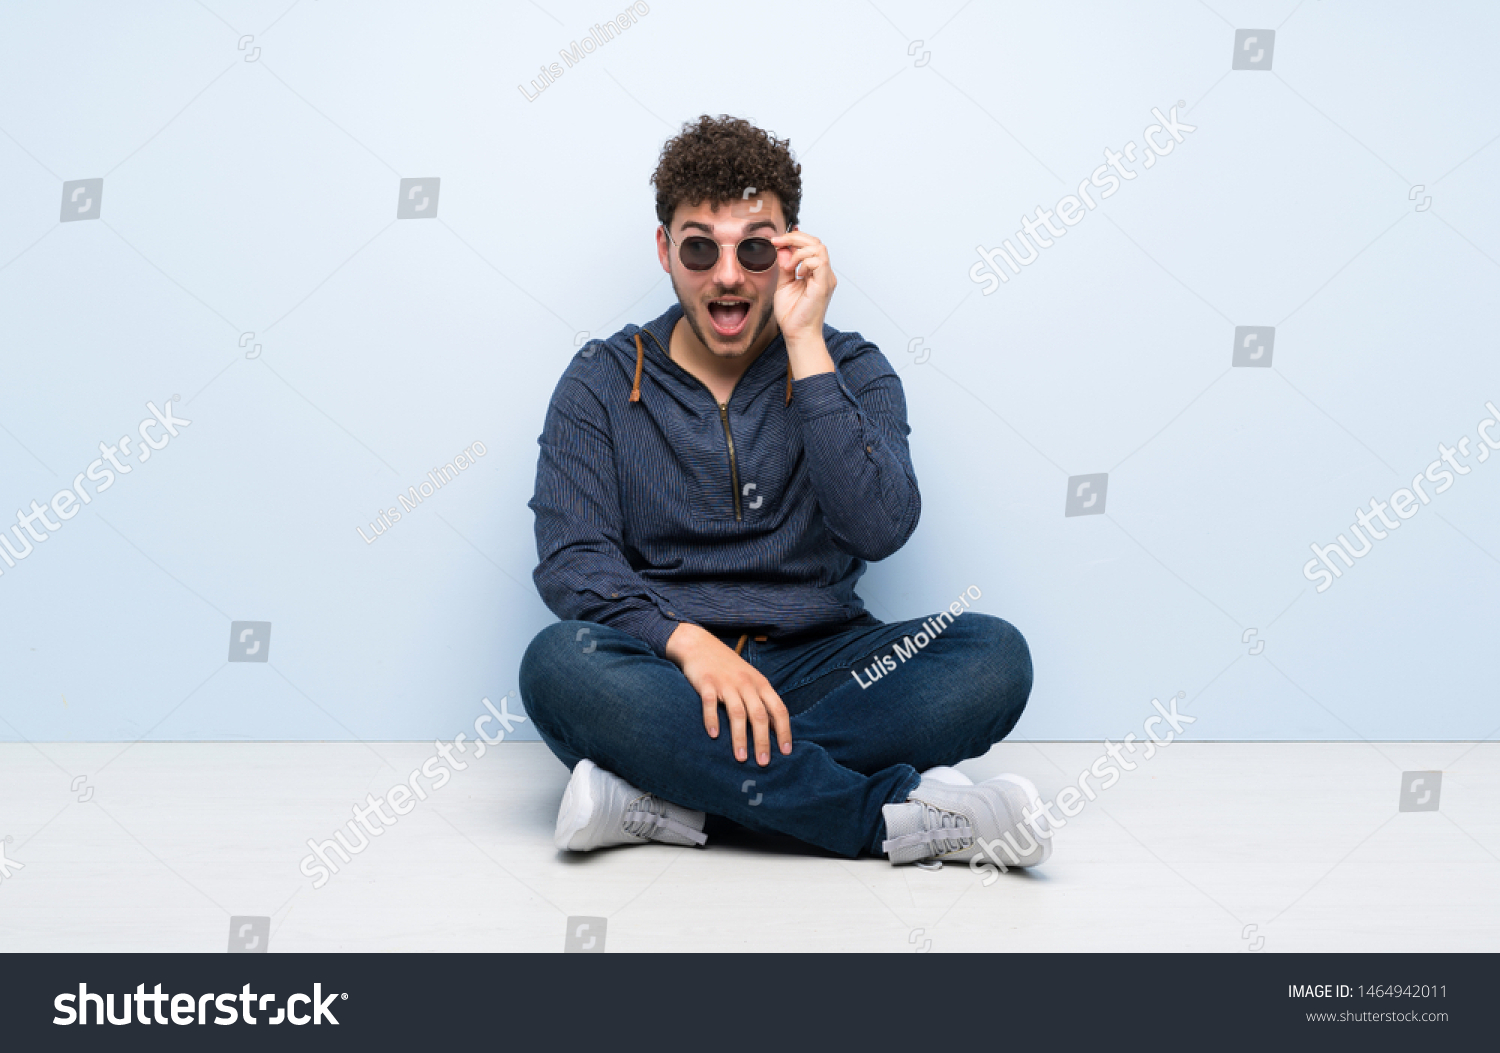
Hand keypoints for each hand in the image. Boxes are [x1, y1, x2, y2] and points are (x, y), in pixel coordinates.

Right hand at [665, 623, 791, 765]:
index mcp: (760, 683)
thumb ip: (761, 700)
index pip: (778, 709)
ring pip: (737, 713)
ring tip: (741, 758)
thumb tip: (774, 728)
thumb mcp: (750, 679)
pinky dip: (712, 720)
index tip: (785, 752)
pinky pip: (710, 703)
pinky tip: (714, 736)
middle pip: (759, 715)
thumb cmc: (727, 666)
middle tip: (763, 763)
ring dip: (740, 737)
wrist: (700, 644)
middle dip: (762, 741)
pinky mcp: (706, 683)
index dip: (783, 731)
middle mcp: (746, 683)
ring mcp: (726, 683)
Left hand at [769, 229, 836, 347]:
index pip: (810, 245)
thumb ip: (785, 265)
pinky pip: (819, 262)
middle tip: (777, 242)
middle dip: (794, 237)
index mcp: (815, 272)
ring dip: (798, 252)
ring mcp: (826, 278)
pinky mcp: (824, 285)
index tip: (775, 240)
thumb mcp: (784, 283)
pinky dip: (804, 263)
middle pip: (816, 241)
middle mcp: (823, 273)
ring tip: (787, 267)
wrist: (797, 334)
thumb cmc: (792, 314)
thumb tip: (783, 248)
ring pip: (819, 248)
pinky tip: (797, 274)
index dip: (793, 237)